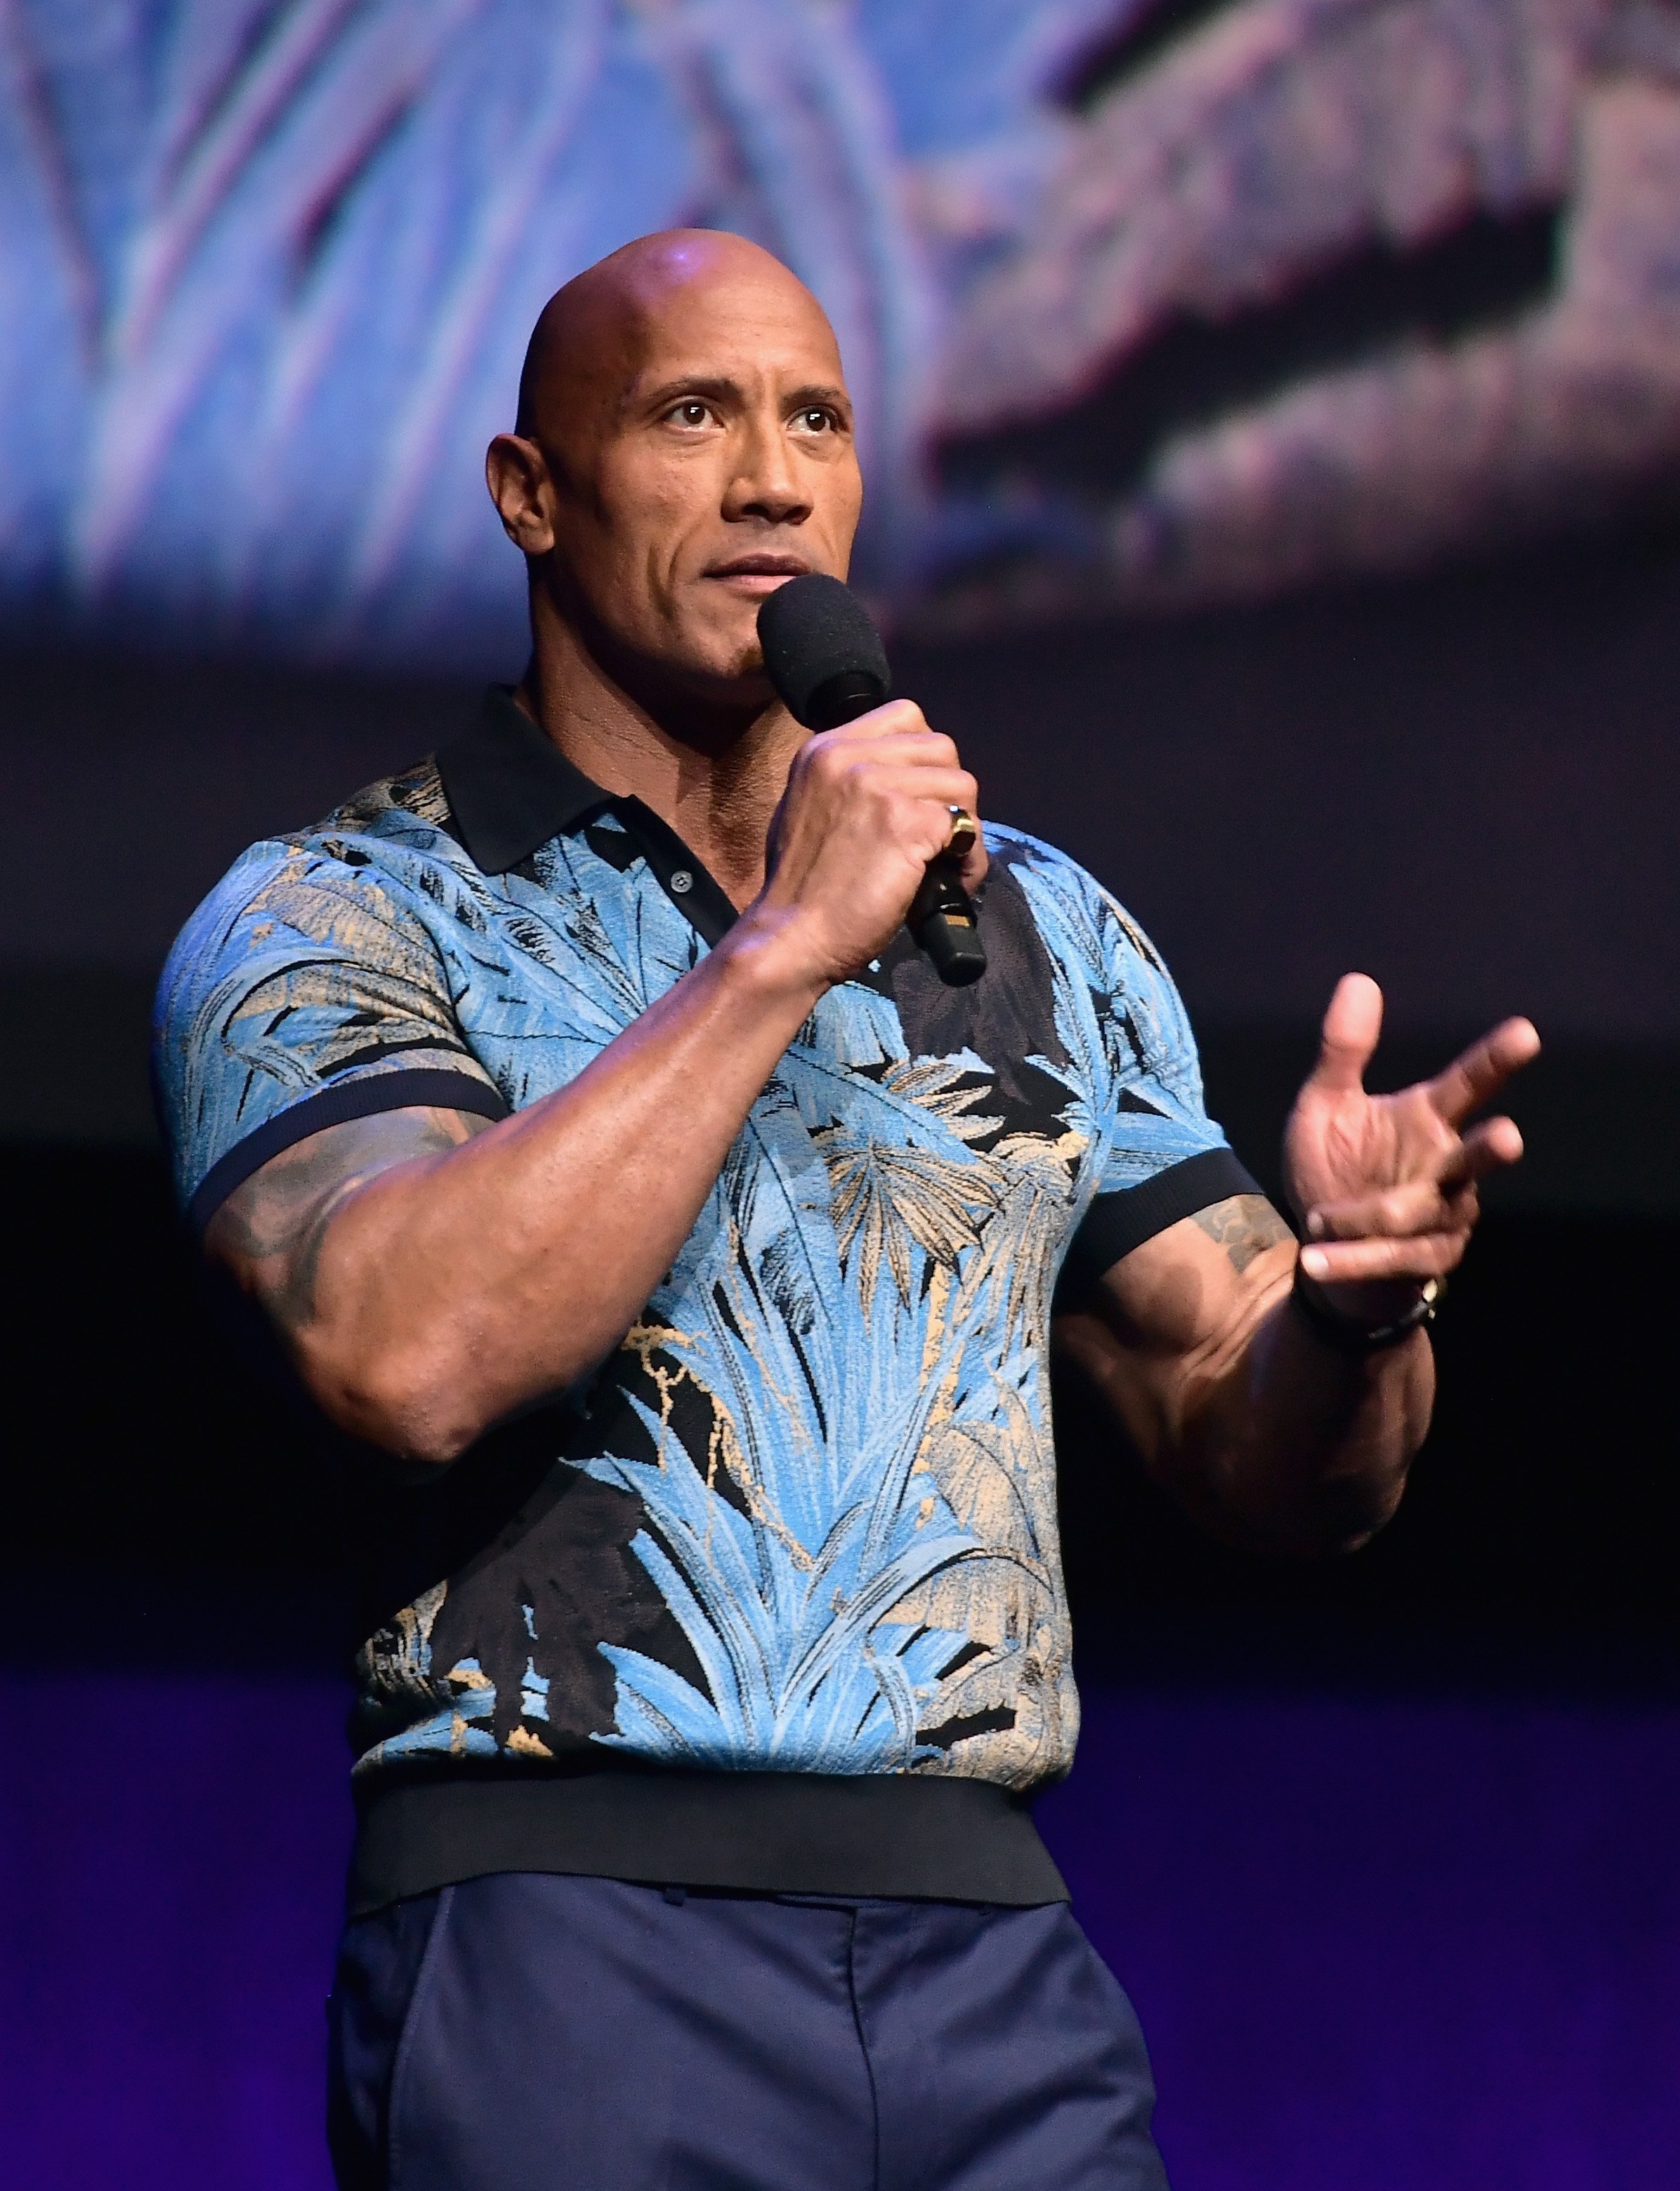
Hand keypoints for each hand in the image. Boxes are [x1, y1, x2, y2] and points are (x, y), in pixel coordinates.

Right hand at [747, 699, 987, 988]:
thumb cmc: (800, 890)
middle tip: (938, 836)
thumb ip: (849, 781)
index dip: (925, 758)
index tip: (920, 797)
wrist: (789, 938)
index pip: (906, 716)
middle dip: (949, 793)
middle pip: (941, 747)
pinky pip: (966, 828)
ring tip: (946, 864)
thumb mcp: (808, 808)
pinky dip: (968, 861)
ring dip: (965, 827)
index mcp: (823, 748)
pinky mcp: (905, 823)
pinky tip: (950, 884)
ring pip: (962, 785)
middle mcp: (848, 756)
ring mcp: (877, 786)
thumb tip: (905, 780)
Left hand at [1284, 973, 1539, 1316]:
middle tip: (1508, 1138)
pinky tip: (1317, 1259)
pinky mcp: (1431, 1259)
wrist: (1322, 1244)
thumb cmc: (1335, 1167)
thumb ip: (1344, 1052)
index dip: (1495, 1060)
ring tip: (1321, 1219)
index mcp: (1427, 1118)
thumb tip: (1358, 980)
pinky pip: (1397, 1257)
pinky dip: (1353, 1258)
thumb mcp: (1324, 1107)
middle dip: (1492, 1148)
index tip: (1525, 1034)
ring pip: (1419, 1213)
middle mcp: (1448, 1165)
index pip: (1469, 1083)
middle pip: (1479, 1155)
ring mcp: (1447, 1215)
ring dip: (1363, 1217)